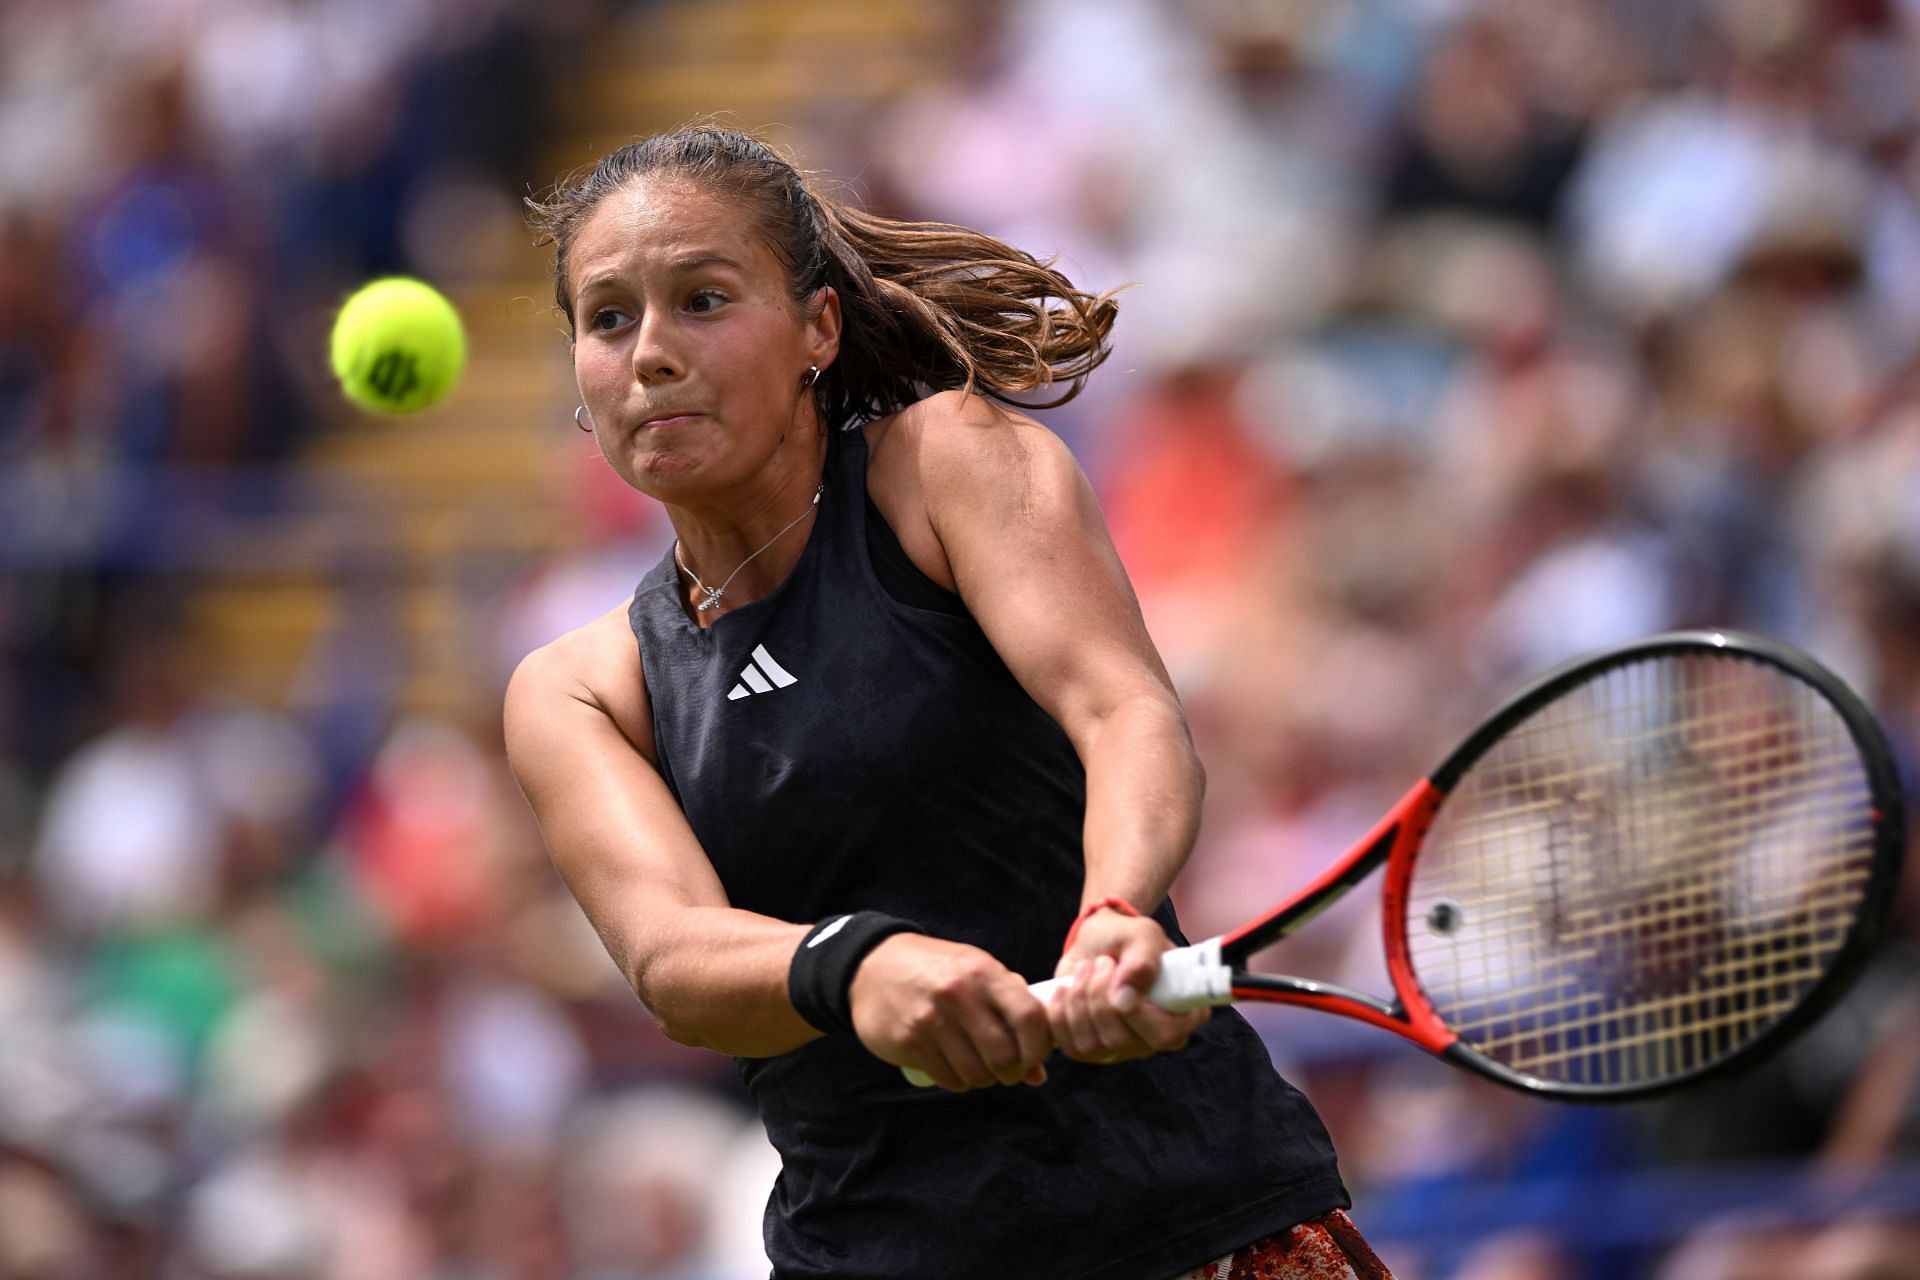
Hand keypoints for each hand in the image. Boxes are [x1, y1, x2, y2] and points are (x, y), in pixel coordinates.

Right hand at [849, 933, 1051, 1090]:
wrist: (873, 966)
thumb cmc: (939, 971)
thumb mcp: (977, 973)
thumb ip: (1012, 1010)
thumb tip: (1039, 1072)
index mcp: (983, 973)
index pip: (1030, 1018)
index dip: (1039, 1047)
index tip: (1033, 1056)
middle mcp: (958, 995)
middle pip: (1005, 1056)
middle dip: (1011, 1072)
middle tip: (1005, 1069)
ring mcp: (931, 1020)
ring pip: (977, 1075)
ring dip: (983, 1079)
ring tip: (977, 1065)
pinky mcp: (909, 1043)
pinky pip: (949, 1080)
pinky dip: (958, 1081)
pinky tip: (953, 1065)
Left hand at [1048, 907, 1207, 1065]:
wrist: (1098, 942)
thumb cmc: (1127, 938)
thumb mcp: (1142, 934)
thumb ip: (1142, 961)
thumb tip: (1125, 998)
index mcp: (1183, 1014)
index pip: (1166, 1035)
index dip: (1138, 1011)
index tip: (1117, 972)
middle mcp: (1156, 1038)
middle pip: (1120, 1040)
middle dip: (1098, 994)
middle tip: (1101, 962)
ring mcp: (1125, 1049)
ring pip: (1092, 1045)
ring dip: (1079, 999)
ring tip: (1086, 969)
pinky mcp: (1094, 1050)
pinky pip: (1070, 1047)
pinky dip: (1059, 1014)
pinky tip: (1065, 990)